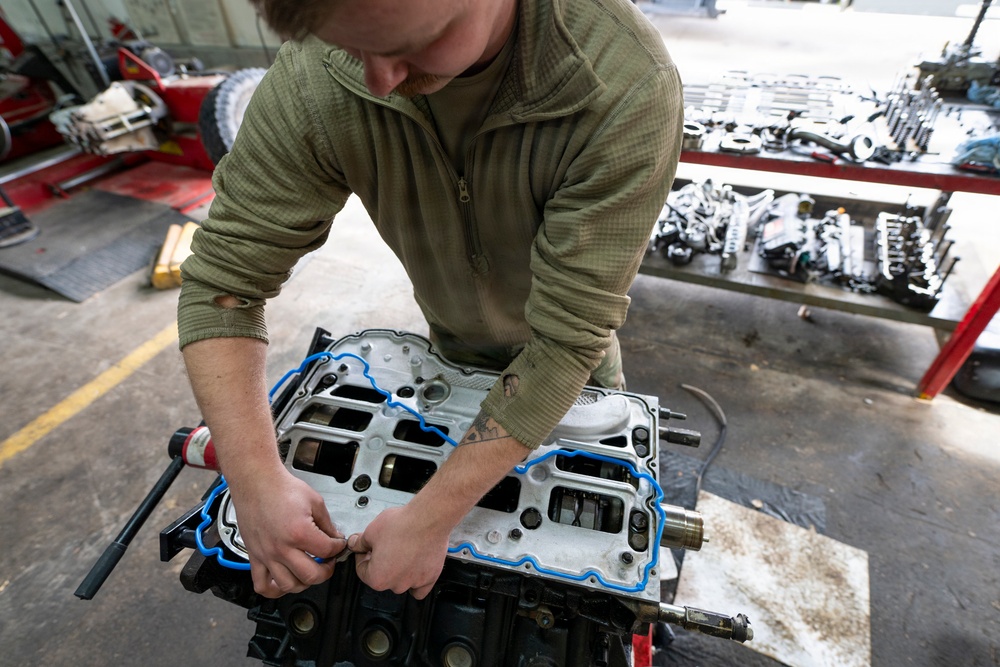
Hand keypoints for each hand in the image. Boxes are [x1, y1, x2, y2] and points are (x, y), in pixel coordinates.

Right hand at [229, 469, 346, 597]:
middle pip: (311, 576)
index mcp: (299, 533)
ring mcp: (267, 555)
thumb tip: (335, 538)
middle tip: (328, 563)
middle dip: (326, 571)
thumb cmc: (281, 488)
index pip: (327, 551)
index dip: (338, 548)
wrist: (257, 482)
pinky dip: (274, 590)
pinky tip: (284, 582)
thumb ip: (327, 524)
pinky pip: (261, 585)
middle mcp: (282, 548)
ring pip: (289, 585)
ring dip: (304, 582)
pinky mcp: (254, 557)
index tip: (338, 544)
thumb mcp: (314, 501)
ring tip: (309, 571)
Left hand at [348, 504, 451, 598]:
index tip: (367, 547)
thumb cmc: (402, 524)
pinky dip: (416, 581)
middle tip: (385, 545)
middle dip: (381, 562)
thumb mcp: (371, 530)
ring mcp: (414, 583)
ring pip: (401, 582)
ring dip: (399, 570)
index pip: (362, 570)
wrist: (428, 518)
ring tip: (402, 550)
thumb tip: (355, 544)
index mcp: (377, 578)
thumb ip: (360, 542)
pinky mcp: (430, 578)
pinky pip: (420, 588)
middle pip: (383, 577)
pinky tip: (414, 569)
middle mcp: (396, 585)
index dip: (362, 555)